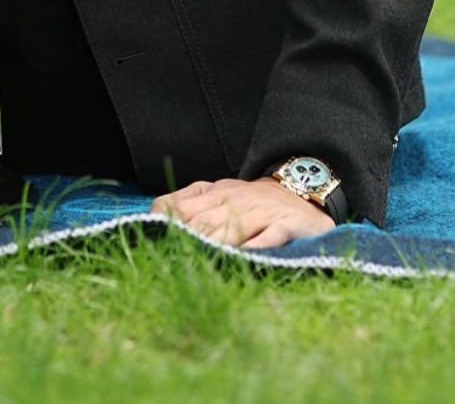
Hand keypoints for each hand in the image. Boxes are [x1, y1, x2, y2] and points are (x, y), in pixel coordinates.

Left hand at [154, 177, 332, 248]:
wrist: (304, 191)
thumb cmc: (253, 199)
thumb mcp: (219, 192)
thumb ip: (189, 201)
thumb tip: (156, 214)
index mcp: (215, 193)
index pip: (181, 206)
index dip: (165, 222)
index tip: (150, 238)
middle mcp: (235, 201)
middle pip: (203, 222)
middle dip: (186, 241)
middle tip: (170, 264)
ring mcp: (262, 213)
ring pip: (233, 229)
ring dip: (215, 246)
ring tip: (199, 264)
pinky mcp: (287, 224)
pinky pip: (271, 237)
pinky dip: (258, 247)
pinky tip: (244, 258)